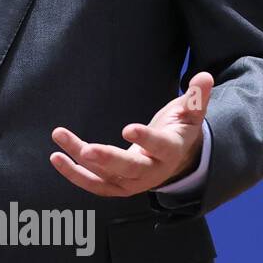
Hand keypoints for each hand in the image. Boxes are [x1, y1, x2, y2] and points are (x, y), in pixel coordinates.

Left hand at [49, 71, 212, 197]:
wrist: (176, 161)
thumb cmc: (179, 130)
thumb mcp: (190, 113)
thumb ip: (196, 97)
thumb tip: (205, 76)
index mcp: (171, 150)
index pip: (160, 146)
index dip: (146, 139)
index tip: (128, 128)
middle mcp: (152, 171)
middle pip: (130, 169)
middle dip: (108, 160)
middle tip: (87, 149)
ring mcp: (133, 183)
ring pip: (105, 176)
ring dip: (80, 160)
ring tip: (60, 136)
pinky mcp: (117, 186)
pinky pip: (93, 184)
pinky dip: (75, 174)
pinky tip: (56, 157)